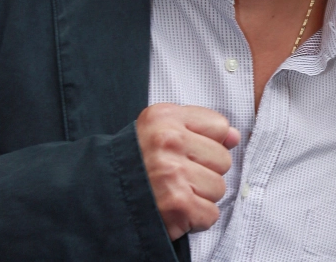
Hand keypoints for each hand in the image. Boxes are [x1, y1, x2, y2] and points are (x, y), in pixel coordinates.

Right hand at [135, 103, 240, 240]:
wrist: (101, 197)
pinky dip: (195, 218)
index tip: (187, 151)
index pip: (219, 126)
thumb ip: (198, 129)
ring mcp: (173, 173)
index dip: (207, 143)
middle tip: (177, 176)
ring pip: (219, 188)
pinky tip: (176, 209)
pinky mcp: (178, 204)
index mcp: (164, 118)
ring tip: (174, 192)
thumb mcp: (160, 131)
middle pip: (223, 159)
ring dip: (200, 196)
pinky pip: (211, 213)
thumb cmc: (135, 164)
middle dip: (205, 171)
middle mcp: (168, 142)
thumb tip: (234, 136)